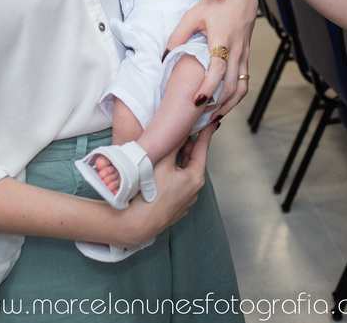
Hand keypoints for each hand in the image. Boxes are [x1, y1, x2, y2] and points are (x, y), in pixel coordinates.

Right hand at [118, 122, 216, 246]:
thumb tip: (181, 130)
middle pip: (192, 161)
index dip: (205, 133)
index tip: (210, 122)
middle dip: (187, 146)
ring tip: (171, 148)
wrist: (137, 224)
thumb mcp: (163, 162)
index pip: (202, 148)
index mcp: (195, 177)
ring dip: (178, 161)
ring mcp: (184, 201)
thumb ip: (173, 144)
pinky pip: (176, 186)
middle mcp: (193, 190)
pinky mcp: (173, 209)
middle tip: (185, 130)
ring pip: (183, 174)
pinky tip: (161, 171)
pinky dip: (172, 175)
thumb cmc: (151, 193)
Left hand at [165, 0, 257, 123]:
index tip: (197, 101)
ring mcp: (244, 55)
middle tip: (200, 115)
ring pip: (241, 88)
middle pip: (231, 86)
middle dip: (217, 104)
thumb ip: (178, 35)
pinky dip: (235, 96)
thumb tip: (165, 55)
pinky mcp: (246, 57)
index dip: (208, 87)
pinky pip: (244, 81)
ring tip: (213, 116)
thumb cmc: (216, 3)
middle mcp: (236, 50)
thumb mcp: (193, 15)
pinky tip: (223, 102)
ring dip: (229, 104)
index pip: (218, 70)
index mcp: (222, 40)